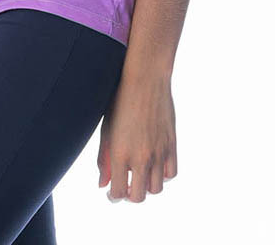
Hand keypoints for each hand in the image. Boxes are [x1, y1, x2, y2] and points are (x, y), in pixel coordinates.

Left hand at [97, 70, 176, 202]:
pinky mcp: (171, 145)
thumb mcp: (106, 129)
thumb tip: (102, 184)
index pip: (118, 192)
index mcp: (120, 153)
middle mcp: (140, 157)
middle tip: (127, 185)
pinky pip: (170, 173)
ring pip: (156, 189)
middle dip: (130, 195)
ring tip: (140, 174)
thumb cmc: (120, 100)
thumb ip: (103, 159)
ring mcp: (158, 152)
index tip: (113, 191)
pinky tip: (154, 165)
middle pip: (138, 197)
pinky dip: (163, 175)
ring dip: (147, 186)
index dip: (114, 195)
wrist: (145, 79)